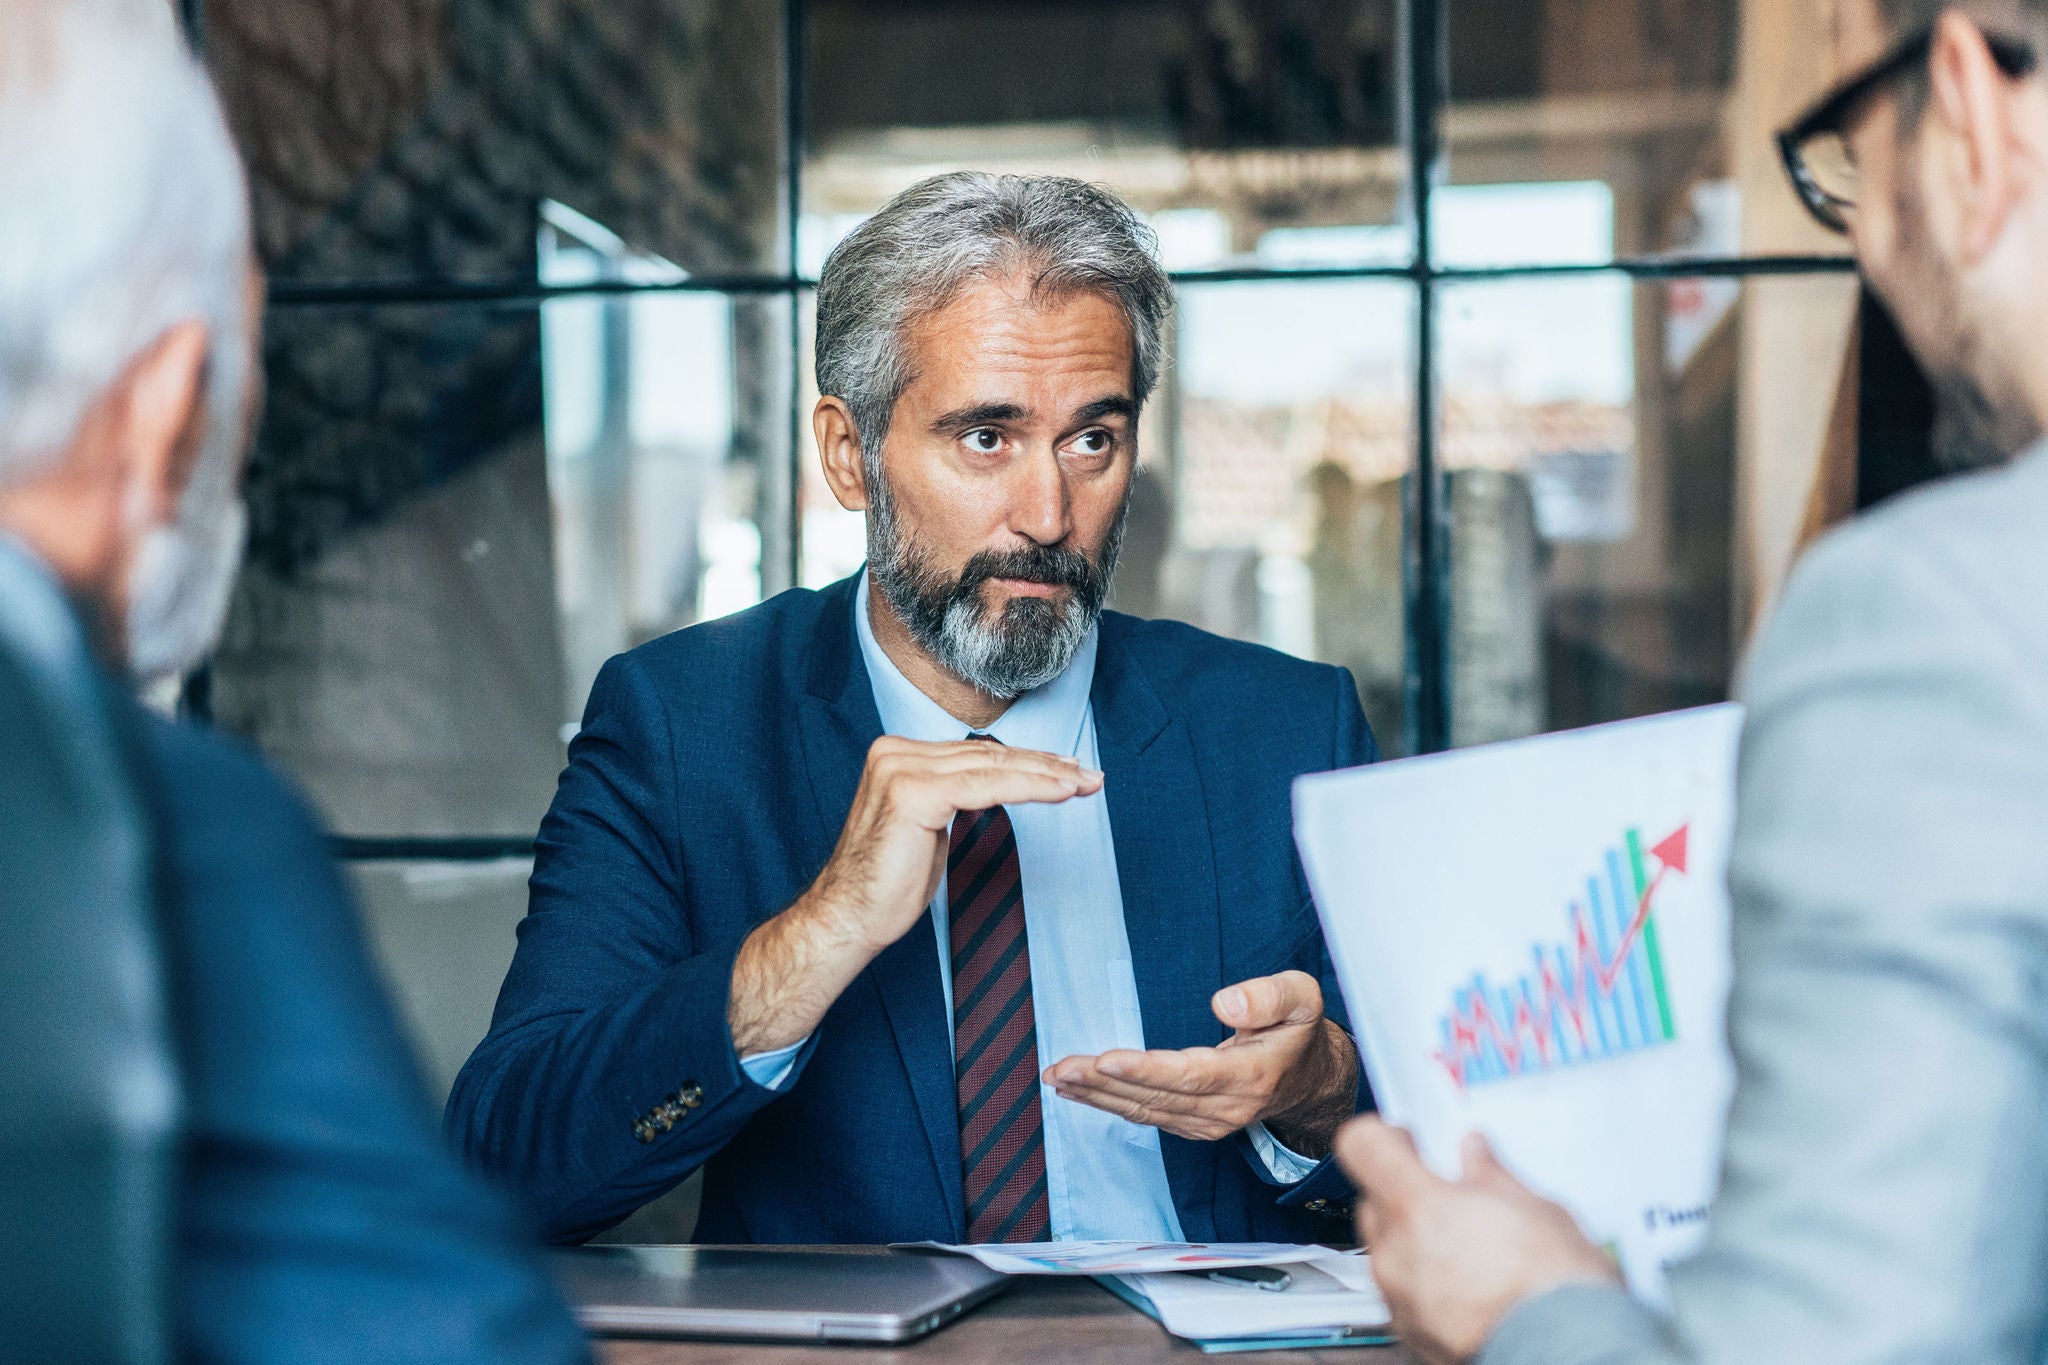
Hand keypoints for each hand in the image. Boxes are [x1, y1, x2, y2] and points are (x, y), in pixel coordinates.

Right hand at [728, 735, 1101, 1054]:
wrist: (845, 920)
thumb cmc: (884, 887)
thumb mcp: (927, 831)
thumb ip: (952, 797)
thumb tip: (994, 783)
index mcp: (896, 756)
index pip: (975, 753)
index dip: (1025, 761)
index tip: (1065, 769)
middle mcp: (895, 753)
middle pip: (987, 755)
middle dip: (1045, 765)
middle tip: (1088, 774)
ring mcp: (900, 769)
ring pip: (992, 767)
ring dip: (1047, 775)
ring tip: (1084, 782)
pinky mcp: (911, 794)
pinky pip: (986, 786)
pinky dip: (1029, 788)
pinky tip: (1061, 793)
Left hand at [1044, 970, 1357, 1152]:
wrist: (1310, 1079)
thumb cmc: (1299, 1031)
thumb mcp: (1303, 998)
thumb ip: (1271, 995)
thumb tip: (1225, 1002)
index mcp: (1251, 1076)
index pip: (1191, 1076)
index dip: (1147, 1071)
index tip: (1106, 1059)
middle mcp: (1226, 1108)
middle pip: (1156, 1097)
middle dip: (1103, 1083)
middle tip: (1061, 1067)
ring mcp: (1208, 1122)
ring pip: (1145, 1111)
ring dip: (1097, 1096)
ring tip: (1057, 1076)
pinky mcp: (1193, 1125)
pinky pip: (1146, 1116)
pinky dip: (1109, 1104)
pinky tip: (1079, 1090)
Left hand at [1337, 1118, 1621, 1364]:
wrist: (1568, 1357)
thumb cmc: (1557, 1289)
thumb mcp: (1537, 1209)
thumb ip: (1492, 1176)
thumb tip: (1475, 1154)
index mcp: (1419, 1207)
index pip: (1361, 1144)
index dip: (1384, 1136)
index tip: (1411, 1140)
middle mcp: (1395, 1252)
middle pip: (1373, 1199)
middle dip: (1405, 1191)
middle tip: (1452, 1194)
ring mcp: (1398, 1297)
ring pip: (1387, 1247)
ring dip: (1414, 1238)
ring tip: (1469, 1246)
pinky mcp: (1409, 1333)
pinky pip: (1402, 1290)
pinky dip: (1424, 1280)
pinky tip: (1468, 1285)